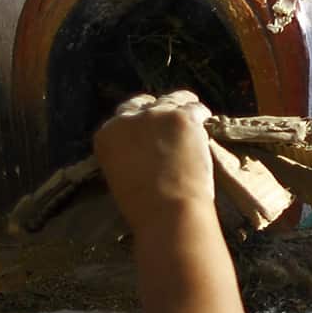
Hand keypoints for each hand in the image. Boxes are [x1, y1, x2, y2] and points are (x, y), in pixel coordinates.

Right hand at [94, 90, 213, 230]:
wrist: (167, 212)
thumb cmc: (145, 206)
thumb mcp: (121, 176)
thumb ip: (128, 154)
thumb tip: (146, 148)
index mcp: (106, 135)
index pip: (123, 115)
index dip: (139, 119)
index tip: (149, 125)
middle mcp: (127, 119)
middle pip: (145, 103)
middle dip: (157, 108)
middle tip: (171, 115)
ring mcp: (155, 115)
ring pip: (172, 100)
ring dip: (182, 107)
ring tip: (192, 112)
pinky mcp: (181, 117)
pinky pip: (195, 108)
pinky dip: (201, 113)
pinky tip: (205, 118)